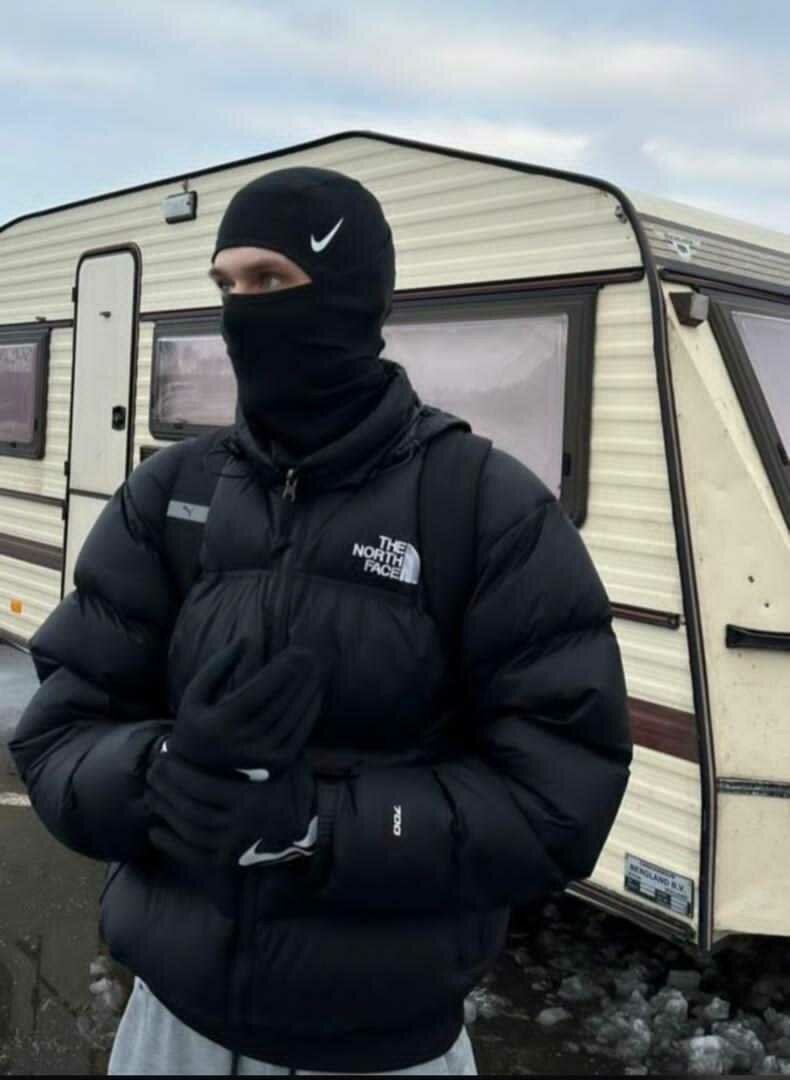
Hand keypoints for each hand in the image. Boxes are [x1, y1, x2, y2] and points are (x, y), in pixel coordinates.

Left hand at [144, 747, 316, 871]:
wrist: (313, 827)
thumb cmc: (294, 786)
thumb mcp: (282, 761)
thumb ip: (255, 748)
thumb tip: (224, 719)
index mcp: (251, 800)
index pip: (203, 786)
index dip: (179, 771)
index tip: (165, 755)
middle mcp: (241, 826)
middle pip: (192, 808)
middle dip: (167, 789)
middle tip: (153, 771)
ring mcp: (235, 846)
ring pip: (190, 831)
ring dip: (166, 812)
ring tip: (152, 794)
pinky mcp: (230, 861)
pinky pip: (194, 856)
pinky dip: (172, 845)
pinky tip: (156, 831)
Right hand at [166, 639, 325, 774]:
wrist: (200, 771)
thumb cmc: (198, 723)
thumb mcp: (195, 694)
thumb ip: (216, 666)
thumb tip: (245, 640)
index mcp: (218, 726)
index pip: (254, 695)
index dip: (276, 673)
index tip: (293, 652)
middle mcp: (241, 744)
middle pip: (277, 705)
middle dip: (297, 677)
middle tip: (310, 654)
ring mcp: (261, 758)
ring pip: (291, 718)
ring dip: (307, 691)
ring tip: (317, 668)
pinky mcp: (276, 765)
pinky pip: (299, 735)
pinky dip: (310, 712)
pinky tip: (315, 692)